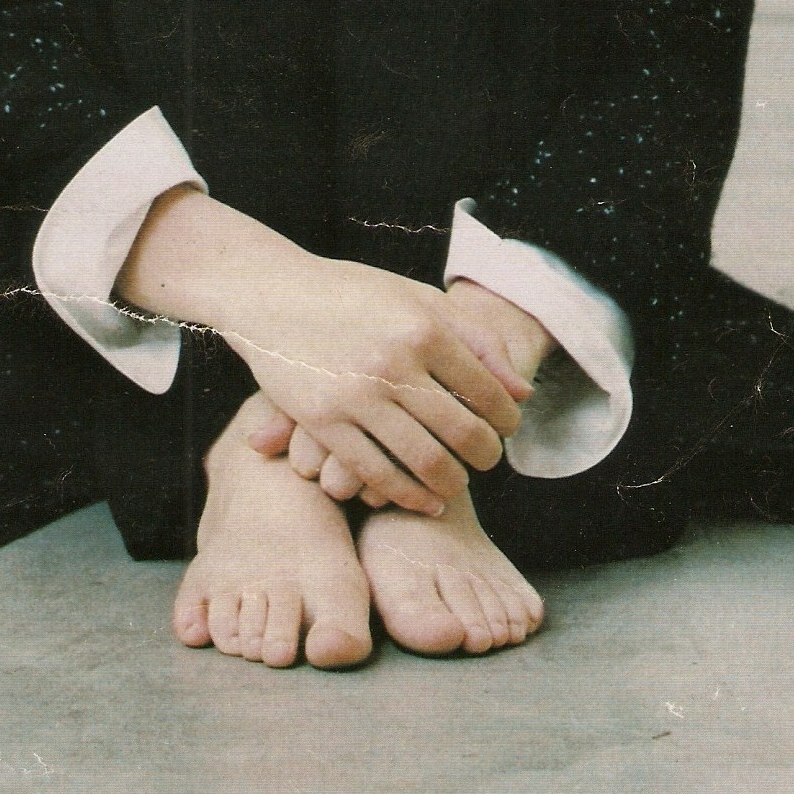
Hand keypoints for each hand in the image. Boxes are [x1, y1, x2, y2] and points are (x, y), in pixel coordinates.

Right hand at [117, 190, 529, 514]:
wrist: (271, 294)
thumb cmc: (352, 294)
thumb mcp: (416, 297)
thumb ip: (475, 338)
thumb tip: (522, 392)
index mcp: (421, 327)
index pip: (486, 392)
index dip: (505, 420)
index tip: (505, 428)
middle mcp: (392, 362)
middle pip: (463, 434)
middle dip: (486, 456)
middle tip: (487, 459)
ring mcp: (355, 396)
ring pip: (425, 462)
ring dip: (453, 483)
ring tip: (458, 481)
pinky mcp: (323, 422)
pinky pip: (377, 474)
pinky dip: (409, 496)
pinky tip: (423, 499)